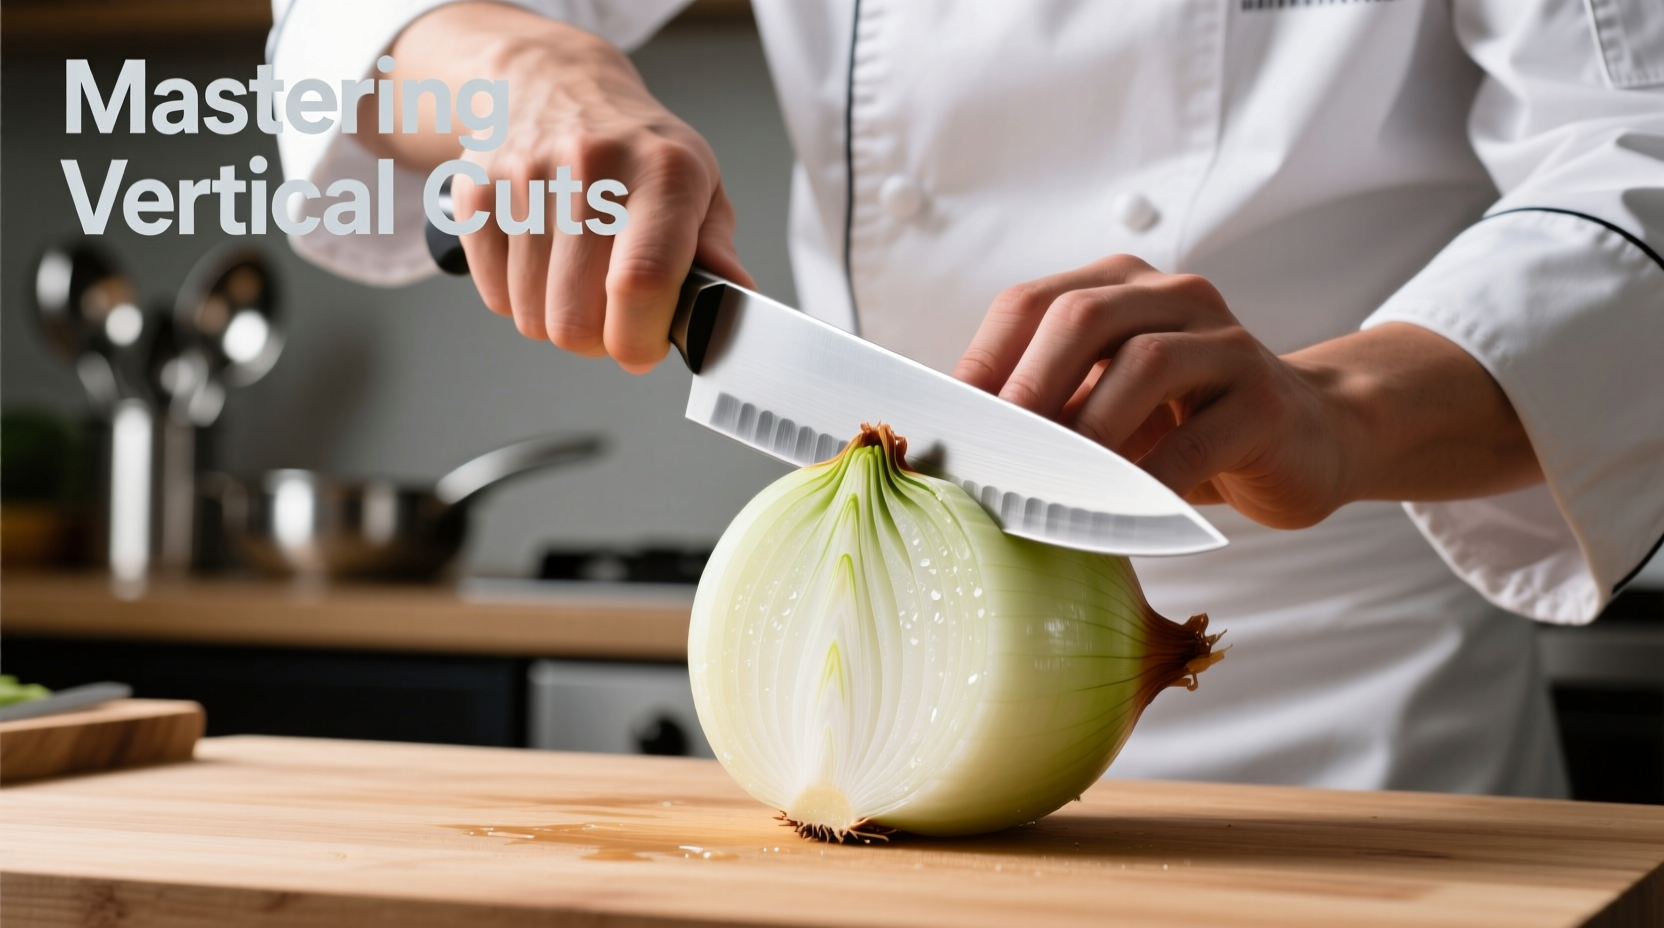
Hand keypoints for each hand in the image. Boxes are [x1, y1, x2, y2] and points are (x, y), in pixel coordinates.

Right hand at [372, 3, 752, 371]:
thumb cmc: (636, 148)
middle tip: (614, 316)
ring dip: (558, 318)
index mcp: (661, 172)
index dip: (639, 339)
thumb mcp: (698, 185)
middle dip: (599, 339)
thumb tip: (733, 301)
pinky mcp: (475, 193)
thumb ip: (715, 250)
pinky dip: (520, 298)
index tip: (644, 348)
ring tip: (579, 280)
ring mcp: (524, 178)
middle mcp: (590, 168)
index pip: (641, 282)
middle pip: (577, 318)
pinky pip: (495, 296)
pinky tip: (543, 263)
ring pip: (532, 316)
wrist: (553, 84)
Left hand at [952, 255, 1541, 527]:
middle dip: (1027, 391)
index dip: (983, 363)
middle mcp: (1172, 297)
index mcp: (1118, 287)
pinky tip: (1121, 515)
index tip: (949, 431)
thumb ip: (1047, 404)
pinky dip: (1150, 480)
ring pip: (1143, 365)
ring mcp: (1225, 343)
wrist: (1306, 439)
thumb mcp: (1105, 403)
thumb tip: (954, 444)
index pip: (1030, 303)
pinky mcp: (1265, 402)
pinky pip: (1197, 440)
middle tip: (994, 458)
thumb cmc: (1182, 426)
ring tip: (1053, 488)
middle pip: (1081, 318)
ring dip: (1088, 435)